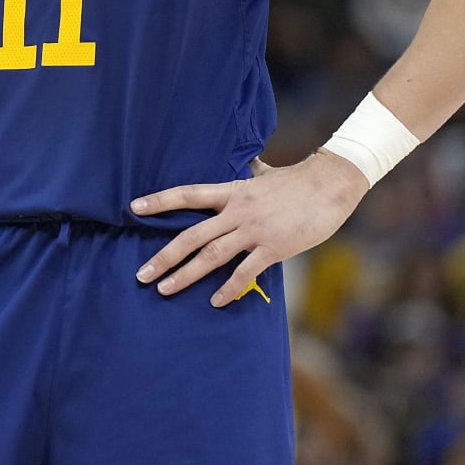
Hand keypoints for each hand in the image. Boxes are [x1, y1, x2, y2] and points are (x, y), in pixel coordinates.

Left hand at [131, 151, 369, 306]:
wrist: (331, 184)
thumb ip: (251, 173)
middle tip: (141, 274)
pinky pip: (245, 272)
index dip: (160, 201)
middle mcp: (238, 211)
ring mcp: (254, 230)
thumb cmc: (300, 180)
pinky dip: (229, 289)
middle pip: (192, 235)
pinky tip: (216, 301)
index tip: (134, 208)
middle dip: (164, 256)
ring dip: (185, 275)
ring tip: (164, 289)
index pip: (188, 194)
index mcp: (233, 191)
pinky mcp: (274, 247)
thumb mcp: (266, 174)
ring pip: (211, 256)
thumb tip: (247, 163)